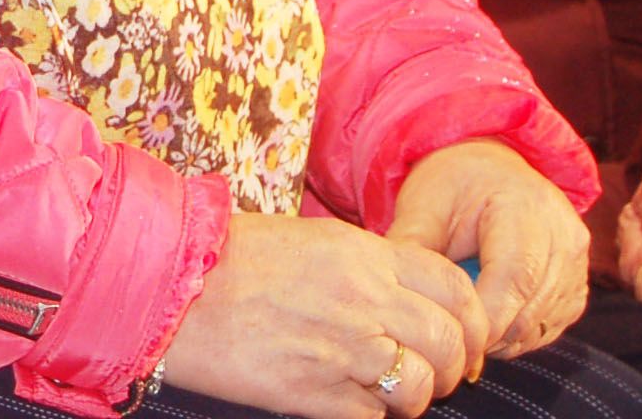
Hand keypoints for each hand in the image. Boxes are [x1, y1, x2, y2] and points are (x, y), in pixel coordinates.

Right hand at [161, 212, 489, 417]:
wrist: (169, 284)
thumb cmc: (230, 258)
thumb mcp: (310, 240)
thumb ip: (366, 266)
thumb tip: (409, 299)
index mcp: (363, 254)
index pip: (454, 287)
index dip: (472, 320)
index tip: (465, 338)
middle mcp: (363, 298)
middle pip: (450, 342)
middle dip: (453, 367)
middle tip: (435, 374)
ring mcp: (340, 347)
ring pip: (419, 387)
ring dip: (412, 397)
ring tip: (389, 394)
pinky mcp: (312, 392)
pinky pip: (372, 417)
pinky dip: (370, 416)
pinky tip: (349, 402)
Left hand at [384, 140, 589, 357]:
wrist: (488, 170)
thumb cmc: (452, 185)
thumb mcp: (423, 205)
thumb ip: (411, 248)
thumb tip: (401, 297)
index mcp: (526, 206)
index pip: (513, 278)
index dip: (481, 316)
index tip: (446, 330)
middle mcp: (563, 234)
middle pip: (528, 308)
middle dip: (485, 332)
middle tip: (448, 333)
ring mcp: (577, 262)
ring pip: (540, 325)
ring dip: (499, 337)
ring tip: (464, 319)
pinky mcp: (578, 285)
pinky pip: (549, 327)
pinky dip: (516, 334)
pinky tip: (488, 316)